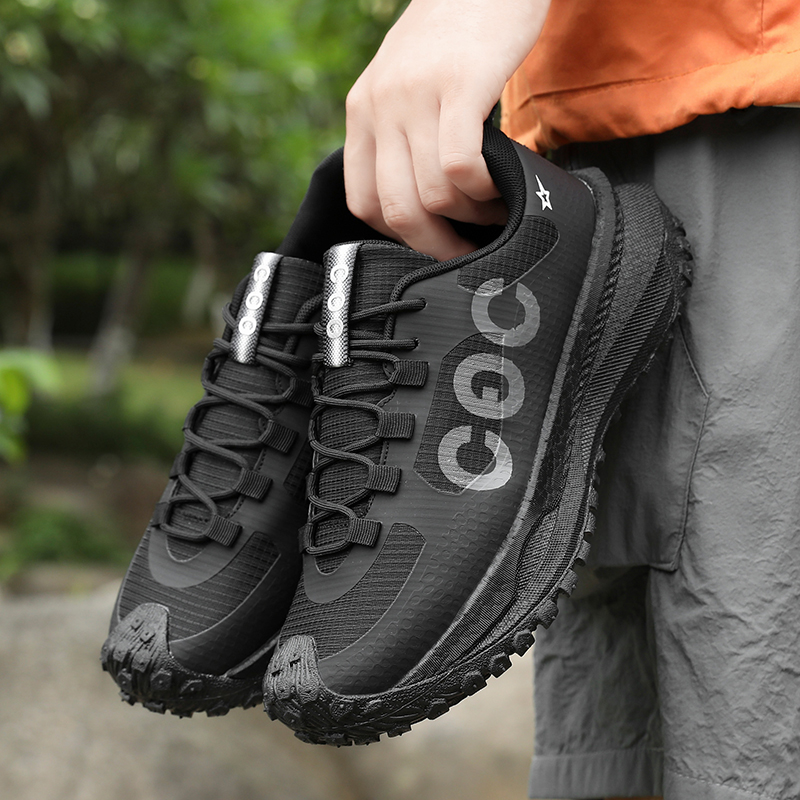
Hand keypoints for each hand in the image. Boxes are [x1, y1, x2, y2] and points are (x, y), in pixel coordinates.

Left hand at [344, 0, 550, 259]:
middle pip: (396, 210)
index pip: (363, 201)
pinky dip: (482, 190)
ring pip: (432, 195)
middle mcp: (380, 106)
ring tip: (492, 210)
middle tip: (465, 252)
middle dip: (434, 245)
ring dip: (469, 218)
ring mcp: (416, 95)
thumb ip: (401, 136)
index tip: (432, 242)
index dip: (399, 236)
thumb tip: (420, 202)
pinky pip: (460, 166)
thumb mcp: (405, 85)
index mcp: (362, 112)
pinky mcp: (459, 84)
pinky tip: (500, 183)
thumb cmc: (453, 36)